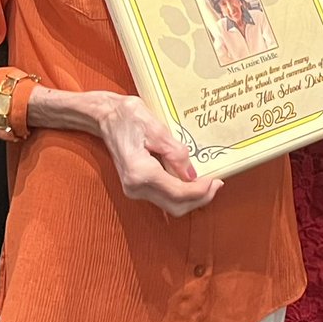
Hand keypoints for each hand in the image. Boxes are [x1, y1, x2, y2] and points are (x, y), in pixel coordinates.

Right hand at [29, 86, 222, 216]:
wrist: (105, 116)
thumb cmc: (128, 115)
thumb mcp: (155, 126)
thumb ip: (174, 151)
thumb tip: (192, 173)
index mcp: (140, 172)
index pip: (178, 193)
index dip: (201, 191)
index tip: (217, 180)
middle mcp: (135, 187)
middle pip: (175, 206)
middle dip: (199, 198)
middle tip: (217, 183)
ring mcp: (134, 189)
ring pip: (170, 205)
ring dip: (191, 197)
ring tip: (208, 181)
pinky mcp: (136, 186)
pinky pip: (163, 196)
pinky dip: (180, 192)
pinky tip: (191, 180)